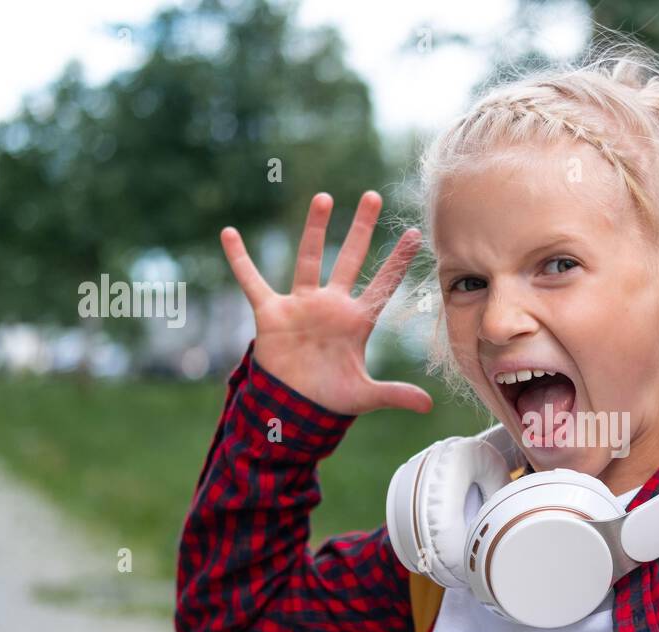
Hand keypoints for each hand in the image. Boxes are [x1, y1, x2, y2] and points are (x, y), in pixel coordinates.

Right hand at [220, 191, 431, 415]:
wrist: (293, 407)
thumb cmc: (330, 398)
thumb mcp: (364, 396)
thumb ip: (395, 394)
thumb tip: (428, 406)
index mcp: (356, 322)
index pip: (382, 285)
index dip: (397, 262)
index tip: (416, 235)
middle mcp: (331, 305)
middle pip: (350, 258)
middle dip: (362, 228)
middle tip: (373, 196)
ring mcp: (301, 305)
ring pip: (309, 258)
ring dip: (315, 228)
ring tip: (325, 197)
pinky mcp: (271, 313)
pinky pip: (252, 281)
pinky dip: (239, 260)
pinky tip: (229, 234)